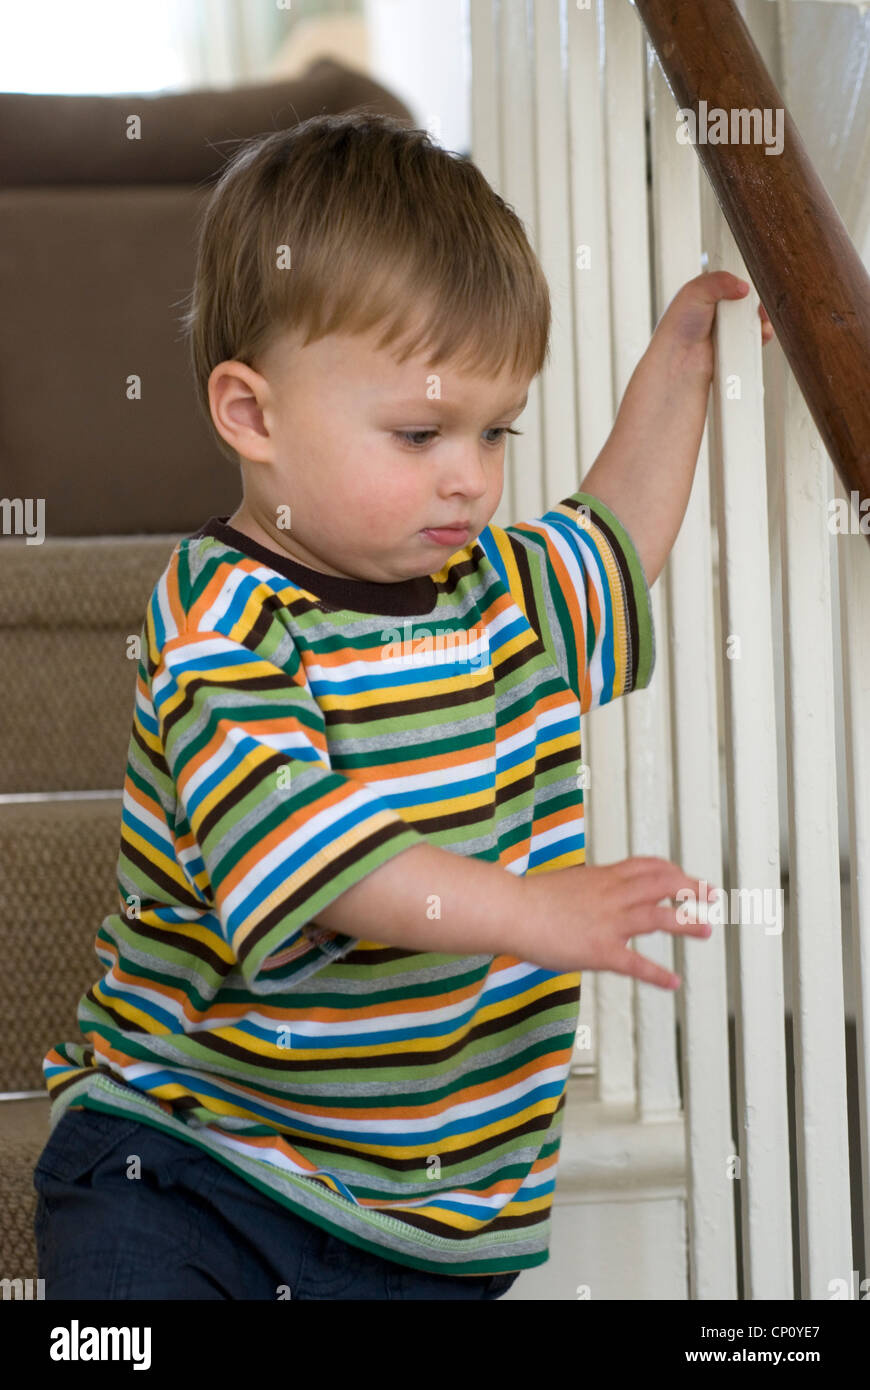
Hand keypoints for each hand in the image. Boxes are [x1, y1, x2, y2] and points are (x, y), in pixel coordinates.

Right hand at [524, 855, 716, 987]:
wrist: (511, 910)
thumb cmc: (527, 899)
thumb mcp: (566, 883)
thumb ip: (586, 889)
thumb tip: (591, 894)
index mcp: (603, 877)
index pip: (648, 866)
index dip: (672, 871)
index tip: (684, 876)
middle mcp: (612, 895)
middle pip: (663, 884)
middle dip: (691, 888)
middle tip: (711, 895)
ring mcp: (609, 922)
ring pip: (658, 916)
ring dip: (686, 922)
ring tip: (705, 928)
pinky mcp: (601, 951)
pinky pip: (637, 963)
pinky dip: (658, 974)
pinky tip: (673, 983)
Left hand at [656, 270, 775, 380]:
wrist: (679, 361)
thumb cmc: (678, 328)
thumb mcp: (695, 292)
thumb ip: (719, 281)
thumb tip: (744, 286)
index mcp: (708, 290)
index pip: (733, 276)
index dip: (743, 277)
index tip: (750, 279)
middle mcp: (719, 307)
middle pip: (748, 295)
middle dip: (755, 297)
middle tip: (754, 301)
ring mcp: (729, 325)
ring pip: (755, 314)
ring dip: (761, 314)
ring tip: (759, 316)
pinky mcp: (738, 343)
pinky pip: (757, 334)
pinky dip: (762, 332)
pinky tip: (760, 332)